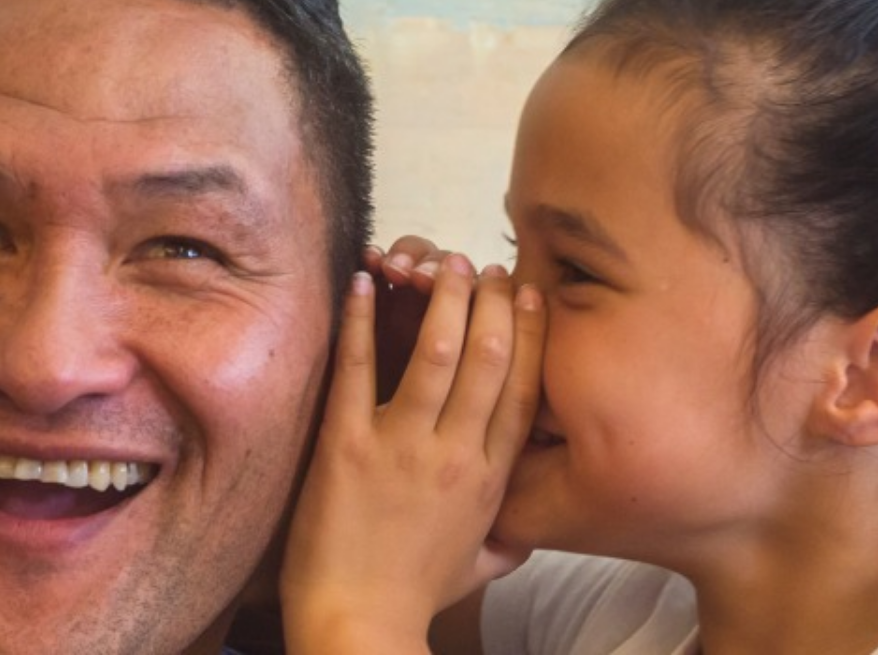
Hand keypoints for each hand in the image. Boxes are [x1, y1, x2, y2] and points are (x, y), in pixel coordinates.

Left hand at [282, 254, 545, 653]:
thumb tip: (527, 531)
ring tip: (438, 260)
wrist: (359, 627)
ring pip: (436, 352)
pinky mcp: (347, 448)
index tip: (528, 294)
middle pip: (489, 357)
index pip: (525, 388)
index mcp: (490, 478)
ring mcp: (401, 448)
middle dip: (489, 300)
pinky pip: (356, 369)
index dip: (530, 332)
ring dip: (439, 298)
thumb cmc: (412, 598)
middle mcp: (455, 455)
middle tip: (481, 264)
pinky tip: (362, 281)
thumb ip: (508, 540)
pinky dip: (359, 319)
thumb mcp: (478, 567)